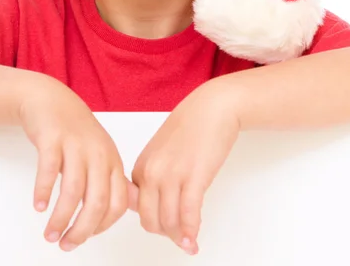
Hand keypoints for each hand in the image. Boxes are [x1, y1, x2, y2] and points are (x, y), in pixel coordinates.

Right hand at [18, 78, 136, 251]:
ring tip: (50, 234)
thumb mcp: (99, 154)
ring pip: (73, 190)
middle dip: (82, 230)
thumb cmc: (75, 132)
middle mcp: (98, 153)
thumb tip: (110, 215)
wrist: (51, 100)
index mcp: (113, 160)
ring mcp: (76, 145)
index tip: (86, 237)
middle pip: (97, 201)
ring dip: (61, 218)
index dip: (103, 226)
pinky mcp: (53, 138)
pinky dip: (44, 191)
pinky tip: (38, 206)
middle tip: (65, 244)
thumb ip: (107, 181)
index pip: (118, 203)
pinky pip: (49, 170)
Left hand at [131, 78, 239, 254]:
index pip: (137, 208)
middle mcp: (151, 172)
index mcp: (141, 166)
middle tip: (178, 237)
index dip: (152, 221)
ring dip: (180, 237)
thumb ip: (154, 174)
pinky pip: (189, 214)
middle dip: (165, 233)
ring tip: (189, 242)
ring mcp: (171, 176)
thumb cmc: (191, 125)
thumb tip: (158, 203)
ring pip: (169, 222)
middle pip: (150, 220)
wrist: (212, 107)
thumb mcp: (161, 150)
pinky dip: (191, 232)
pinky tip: (194, 240)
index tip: (163, 227)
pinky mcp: (194, 177)